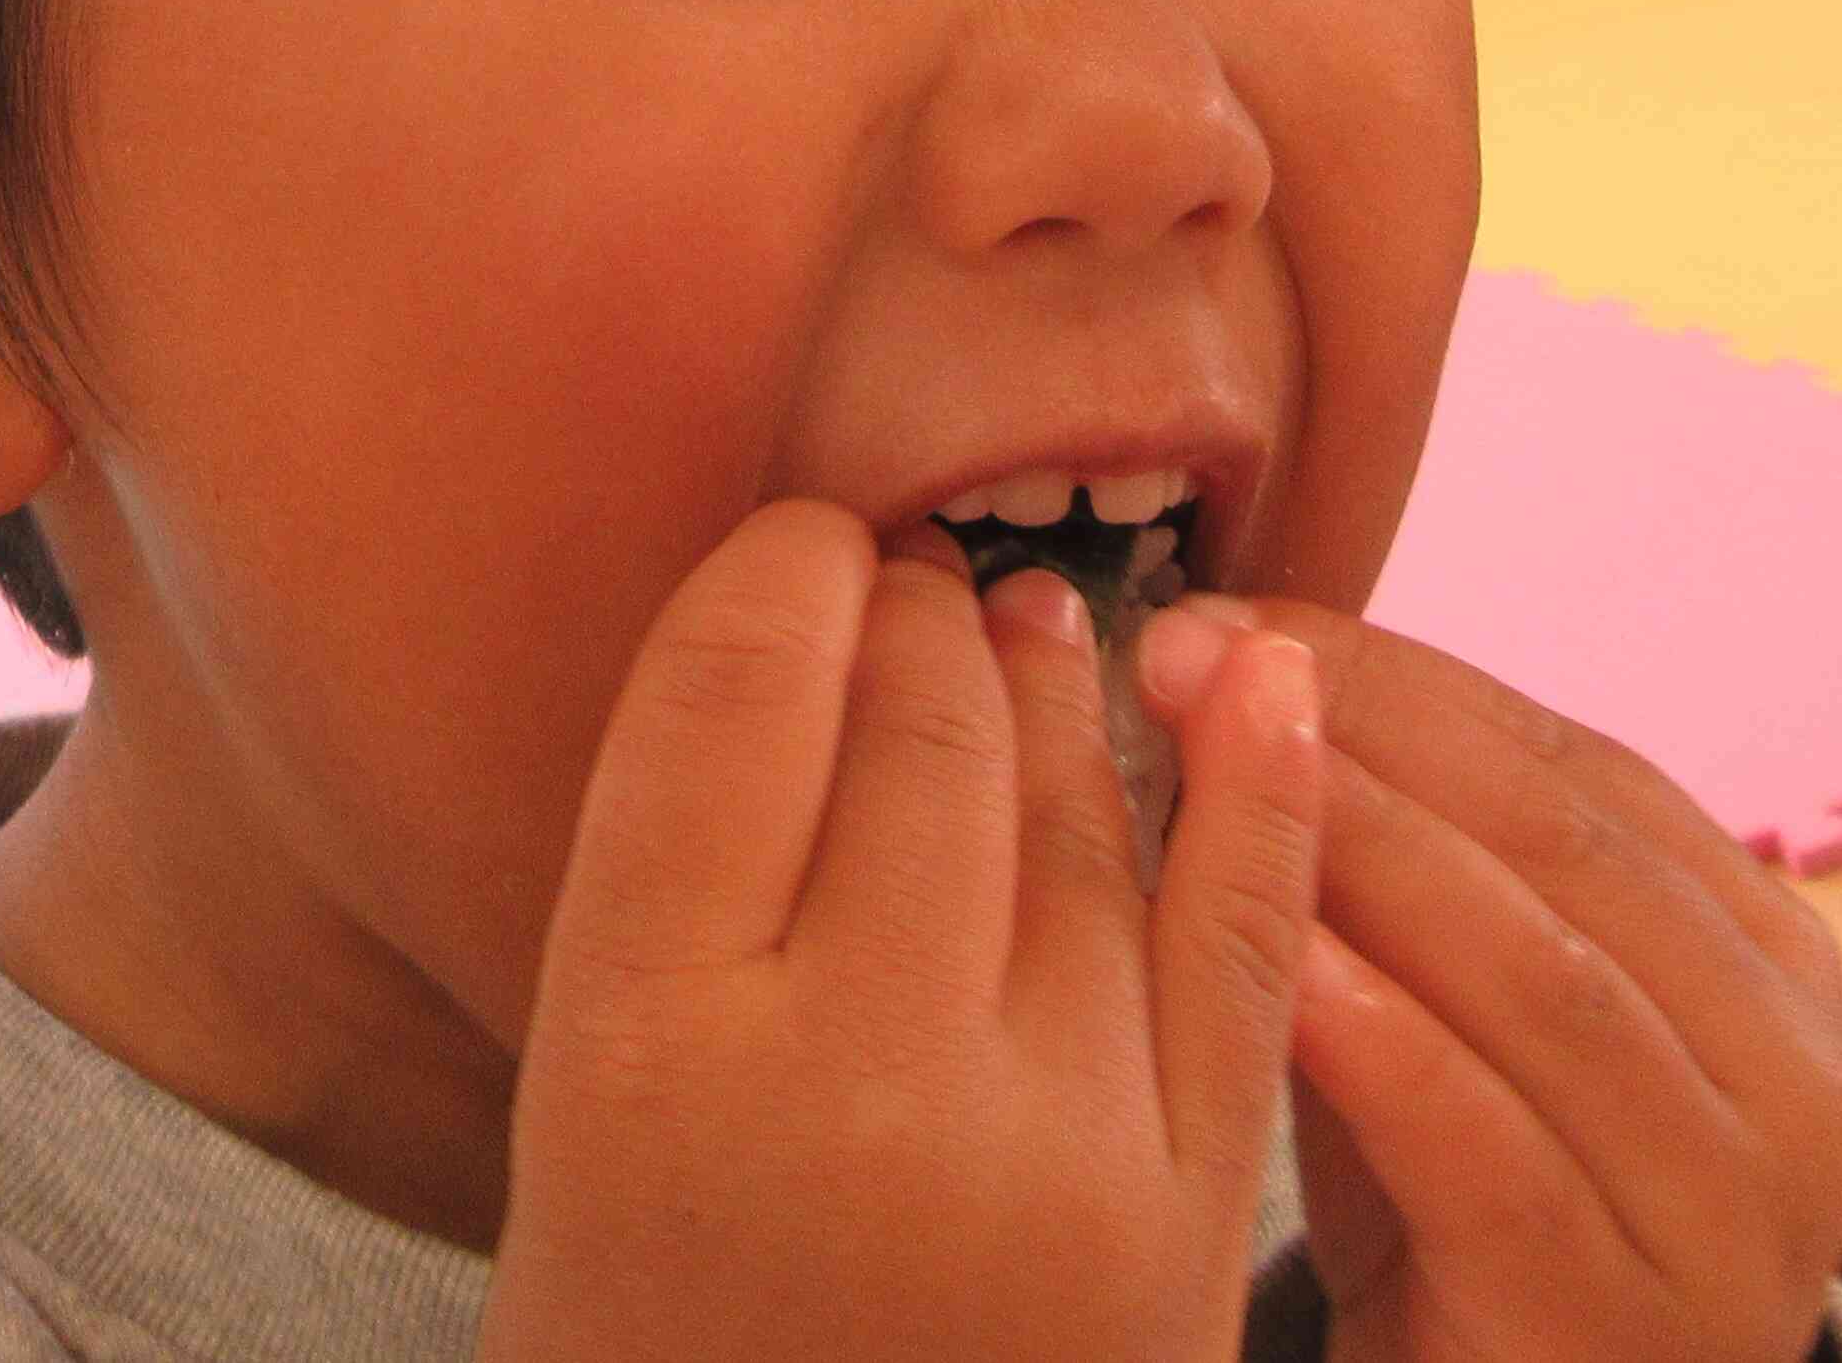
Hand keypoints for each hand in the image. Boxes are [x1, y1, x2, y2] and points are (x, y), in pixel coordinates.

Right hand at [482, 504, 1331, 1362]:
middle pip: (913, 725)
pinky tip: (1261, 670)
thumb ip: (681, 868)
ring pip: (1073, 812)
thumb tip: (823, 610)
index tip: (800, 554)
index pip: (734, 686)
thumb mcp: (580, 1097)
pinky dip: (1260, 787)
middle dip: (919, 620)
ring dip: (1057, 692)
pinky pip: (1236, 938)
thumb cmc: (654, 1323)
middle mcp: (847, 1075)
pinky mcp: (1192, 1220)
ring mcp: (1044, 1150)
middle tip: (910, 584)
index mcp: (639, 1033)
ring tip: (1028, 629)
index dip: (784, 575)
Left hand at [1155, 600, 1841, 1362]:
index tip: (1227, 614)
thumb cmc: (1461, 1199)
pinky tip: (1274, 968)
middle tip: (1187, 661)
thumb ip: (1396, 852)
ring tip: (1208, 766)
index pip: (1576, 766)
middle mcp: (1794, 1079)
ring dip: (1362, 854)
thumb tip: (1219, 653)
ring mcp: (1735, 1214)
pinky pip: (1497, 1153)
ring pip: (1544, 984)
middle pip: (1563, 853)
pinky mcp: (1631, 1323)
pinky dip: (1384, 1044)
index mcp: (1768, 959)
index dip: (1394, 677)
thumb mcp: (1452, 1004)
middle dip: (1360, 738)